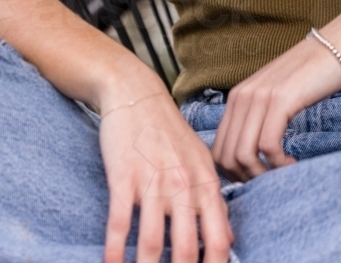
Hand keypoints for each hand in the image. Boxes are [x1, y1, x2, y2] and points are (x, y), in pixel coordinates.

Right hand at [98, 70, 233, 262]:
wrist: (137, 94)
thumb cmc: (169, 131)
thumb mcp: (200, 159)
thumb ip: (213, 199)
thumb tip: (227, 240)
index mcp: (205, 182)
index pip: (218, 239)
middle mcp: (182, 184)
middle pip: (184, 249)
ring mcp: (152, 181)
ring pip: (150, 242)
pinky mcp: (123, 177)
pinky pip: (119, 223)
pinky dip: (114, 251)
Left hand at [211, 22, 340, 181]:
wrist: (337, 45)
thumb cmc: (310, 74)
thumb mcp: (275, 95)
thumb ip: (259, 117)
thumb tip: (250, 153)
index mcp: (237, 97)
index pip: (218, 148)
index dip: (233, 173)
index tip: (256, 179)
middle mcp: (243, 96)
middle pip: (226, 156)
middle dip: (245, 178)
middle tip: (269, 182)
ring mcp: (260, 97)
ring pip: (243, 154)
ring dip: (262, 175)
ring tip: (281, 173)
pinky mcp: (281, 100)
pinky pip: (267, 145)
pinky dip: (278, 164)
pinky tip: (292, 162)